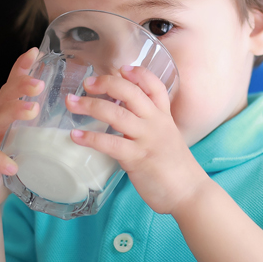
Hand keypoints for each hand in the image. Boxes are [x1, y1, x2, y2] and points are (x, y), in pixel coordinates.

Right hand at [0, 48, 43, 212]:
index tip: (35, 52)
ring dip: (13, 114)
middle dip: (20, 87)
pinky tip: (12, 164)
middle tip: (39, 83)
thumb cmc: (6, 161)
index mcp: (5, 117)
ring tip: (30, 110)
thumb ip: (39, 125)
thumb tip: (72, 113)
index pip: (11, 87)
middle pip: (5, 99)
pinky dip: (0, 160)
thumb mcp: (22, 139)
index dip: (20, 69)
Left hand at [64, 66, 211, 213]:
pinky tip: (74, 136)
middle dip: (106, 83)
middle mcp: (156, 123)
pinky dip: (90, 138)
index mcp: (164, 117)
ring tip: (71, 103)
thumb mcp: (167, 139)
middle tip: (87, 83)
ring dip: (90, 106)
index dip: (138, 74)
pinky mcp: (137, 158)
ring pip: (116, 114)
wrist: (190, 194)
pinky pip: (110, 143)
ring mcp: (147, 139)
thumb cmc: (176, 169)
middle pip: (131, 93)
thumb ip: (149, 127)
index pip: (154, 86)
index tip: (122, 68)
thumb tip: (124, 121)